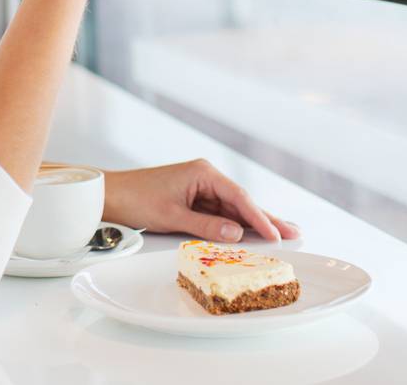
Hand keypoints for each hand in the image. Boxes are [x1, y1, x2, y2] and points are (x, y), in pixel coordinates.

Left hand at [101, 159, 299, 242]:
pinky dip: (236, 225)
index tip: (277, 234)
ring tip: (283, 234)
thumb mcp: (173, 216)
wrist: (111, 195)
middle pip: (242, 202)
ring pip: (233, 209)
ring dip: (254, 223)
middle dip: (267, 218)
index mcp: (203, 173)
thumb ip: (206, 226)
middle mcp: (206, 177)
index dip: (259, 218)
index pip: (239, 198)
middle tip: (295, 232)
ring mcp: (201, 188)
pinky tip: (253, 234)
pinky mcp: (194, 199)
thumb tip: (237, 234)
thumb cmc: (137, 199)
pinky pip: (220, 214)